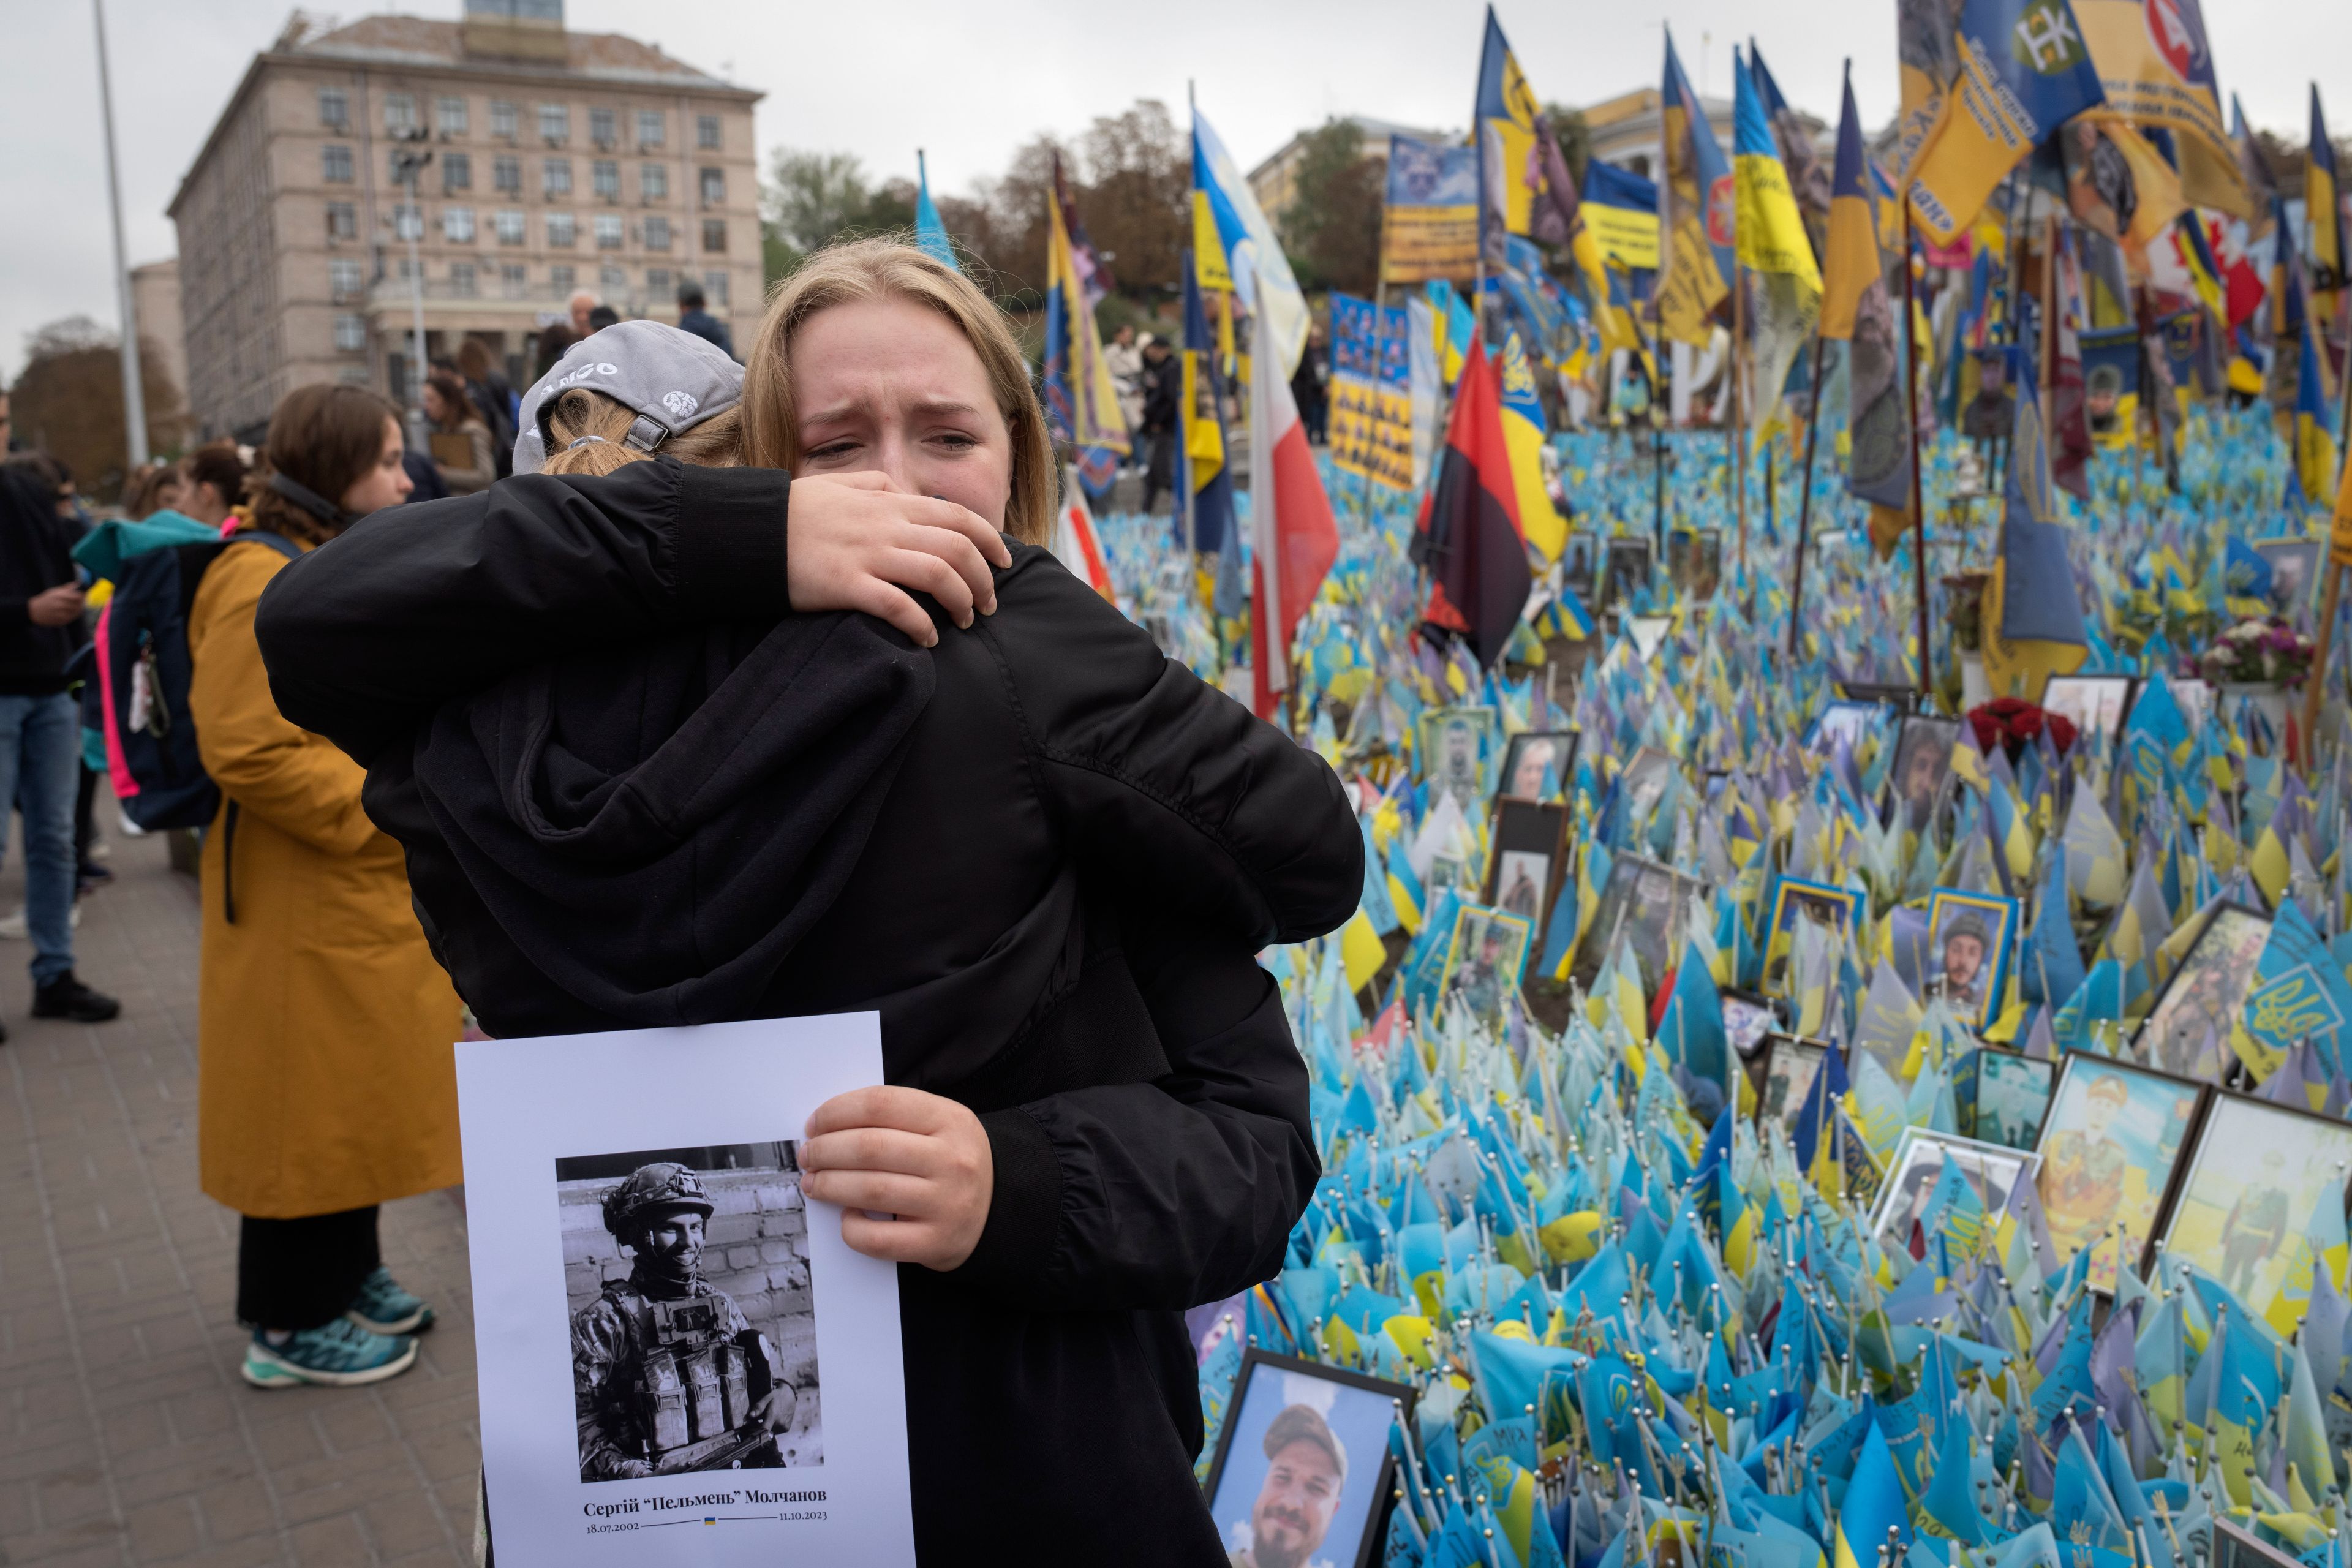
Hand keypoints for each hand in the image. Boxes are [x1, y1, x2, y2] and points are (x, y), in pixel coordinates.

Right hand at [27, 584, 84, 626]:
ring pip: (76, 613)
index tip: (84, 595)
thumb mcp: (54, 591)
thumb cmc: (45, 599)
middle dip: (81, 603)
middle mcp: (60, 605)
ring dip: (78, 610)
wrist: (33, 611)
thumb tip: (78, 584)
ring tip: (76, 607)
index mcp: (59, 596)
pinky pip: (71, 619)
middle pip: (78, 605)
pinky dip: (73, 616)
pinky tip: (71, 613)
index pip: (77, 596)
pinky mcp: (59, 621)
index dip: (83, 596)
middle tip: (82, 602)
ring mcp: (60, 614)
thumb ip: (67, 588)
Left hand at [750, 1383, 797, 1433]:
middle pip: (764, 1432)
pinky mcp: (786, 1429)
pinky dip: (772, 1427)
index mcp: (773, 1415)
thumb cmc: (776, 1396)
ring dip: (766, 1427)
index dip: (756, 1433)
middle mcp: (780, 1423)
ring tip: (767, 1417)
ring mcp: (784, 1427)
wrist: (790, 1395)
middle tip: (759, 1418)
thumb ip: (758, 1407)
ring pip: (769, 1432)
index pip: (764, 1430)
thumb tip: (749, 1417)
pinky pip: (775, 1431)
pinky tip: (773, 1419)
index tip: (751, 1431)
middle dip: (759, 1427)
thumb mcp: (767, 1398)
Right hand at [786, 472, 1010, 647]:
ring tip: (964, 622)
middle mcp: (887, 526)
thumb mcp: (840, 484)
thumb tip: (906, 491)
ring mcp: (869, 555)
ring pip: (939, 576)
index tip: (1003, 562)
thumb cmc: (794, 511)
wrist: (750, 531)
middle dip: (984, 580)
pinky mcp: (848, 585)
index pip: (958, 517)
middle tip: (988, 605)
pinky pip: (899, 607)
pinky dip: (921, 625)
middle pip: (959, 549)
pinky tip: (927, 639)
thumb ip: (877, 484)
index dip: (990, 540)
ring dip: (962, 602)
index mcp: (889, 502)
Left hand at [799, 1086, 993, 1270]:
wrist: (1000, 1209)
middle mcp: (952, 1160)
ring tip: (813, 1183)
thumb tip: (827, 1127)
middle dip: (825, 1150)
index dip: (836, 1112)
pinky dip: (852, 1228)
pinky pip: (878, 1238)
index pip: (881, 1104)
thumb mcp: (940, 1125)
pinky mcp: (936, 1242)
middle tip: (808, 1155)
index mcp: (950, 1120)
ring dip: (829, 1185)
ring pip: (870, 1190)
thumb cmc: (952, 1161)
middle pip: (869, 1147)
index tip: (814, 1123)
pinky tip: (847, 1217)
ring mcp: (946, 1203)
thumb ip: (894, 1119)